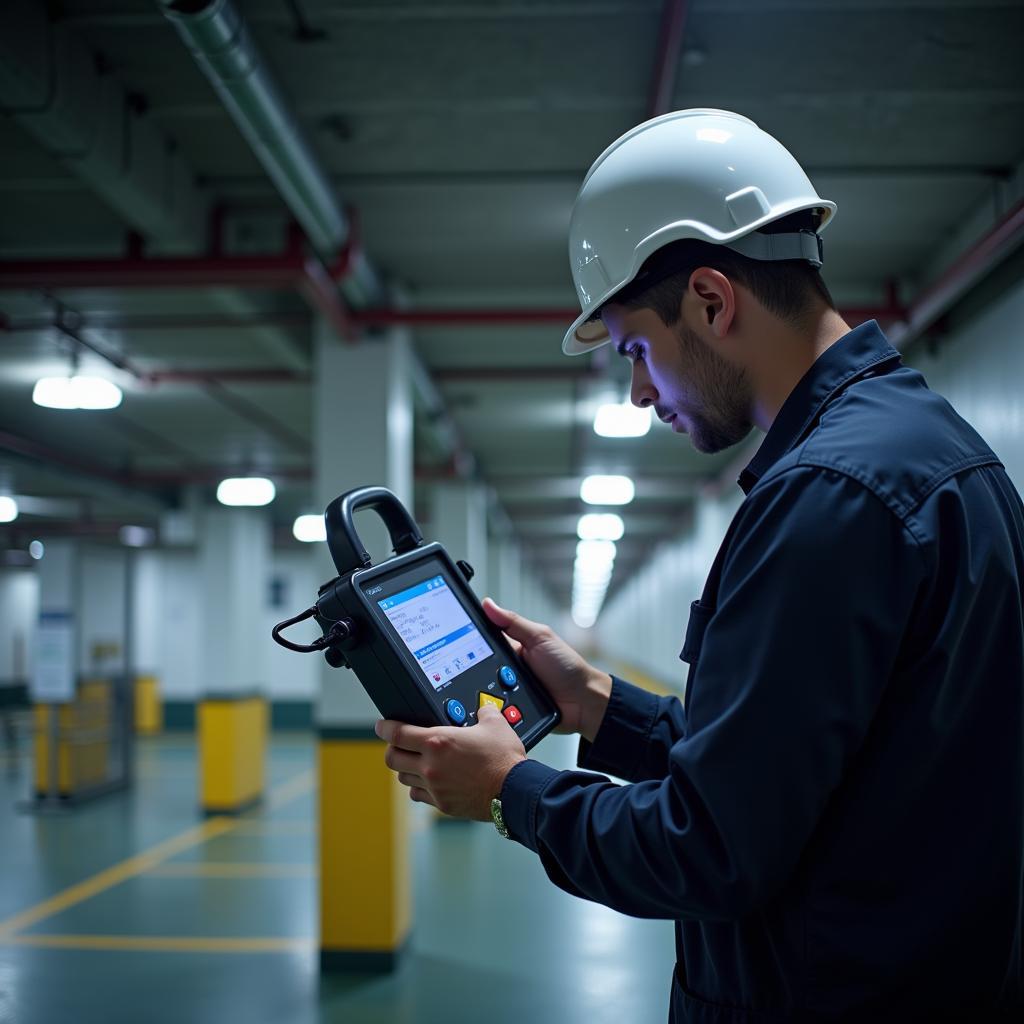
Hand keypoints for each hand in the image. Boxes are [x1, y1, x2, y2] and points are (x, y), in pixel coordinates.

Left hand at [376, 704, 526, 820]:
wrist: (514, 791)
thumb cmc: (504, 759)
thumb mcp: (495, 724)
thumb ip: (484, 711)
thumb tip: (484, 708)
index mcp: (438, 741)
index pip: (397, 733)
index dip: (385, 728)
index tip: (381, 726)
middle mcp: (431, 765)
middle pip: (392, 758)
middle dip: (392, 749)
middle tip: (399, 744)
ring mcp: (435, 787)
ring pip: (403, 778)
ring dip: (406, 768)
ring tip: (415, 762)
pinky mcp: (442, 803)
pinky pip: (418, 795)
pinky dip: (419, 787)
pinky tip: (428, 781)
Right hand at [482, 598, 611, 742]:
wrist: (583, 701)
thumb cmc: (567, 667)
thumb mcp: (540, 638)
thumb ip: (513, 622)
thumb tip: (488, 604)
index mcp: (511, 648)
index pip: (483, 642)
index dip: (470, 640)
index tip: (458, 639)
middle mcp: (506, 669)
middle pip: (478, 668)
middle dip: (479, 670)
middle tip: (492, 669)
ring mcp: (507, 691)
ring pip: (483, 691)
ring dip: (486, 691)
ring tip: (500, 688)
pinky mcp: (509, 711)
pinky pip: (494, 710)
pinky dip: (493, 708)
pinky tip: (496, 706)